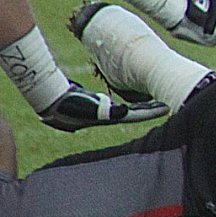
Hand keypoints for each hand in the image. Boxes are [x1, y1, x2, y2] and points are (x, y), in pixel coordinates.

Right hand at [37, 81, 168, 131]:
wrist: (47, 98)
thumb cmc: (67, 102)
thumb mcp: (87, 105)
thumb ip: (106, 110)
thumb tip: (124, 112)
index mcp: (105, 119)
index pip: (133, 116)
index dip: (150, 112)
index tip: (167, 107)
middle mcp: (103, 117)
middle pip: (132, 113)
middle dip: (147, 110)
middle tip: (166, 103)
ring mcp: (97, 112)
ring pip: (124, 109)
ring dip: (137, 106)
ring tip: (154, 101)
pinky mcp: (91, 105)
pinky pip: (114, 104)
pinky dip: (124, 101)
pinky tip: (131, 98)